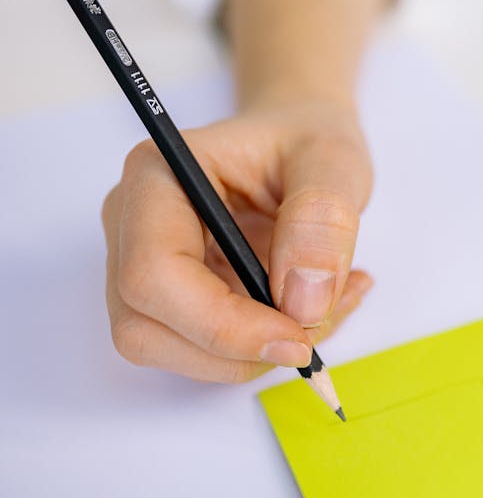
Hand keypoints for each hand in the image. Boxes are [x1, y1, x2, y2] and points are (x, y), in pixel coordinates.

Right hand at [102, 100, 373, 382]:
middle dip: (239, 350)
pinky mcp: (174, 301)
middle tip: (318, 327)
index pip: (153, 274)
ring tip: (329, 308)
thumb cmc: (305, 141)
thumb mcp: (334, 160)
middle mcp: (132, 225)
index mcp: (157, 178)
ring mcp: (146, 268)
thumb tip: (302, 301)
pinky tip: (314, 310)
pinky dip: (266, 349)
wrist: (299, 147)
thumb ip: (323, 220)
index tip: (297, 337)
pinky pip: (207, 352)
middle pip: (145, 328)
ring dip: (256, 356)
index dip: (222, 324)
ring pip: (174, 352)